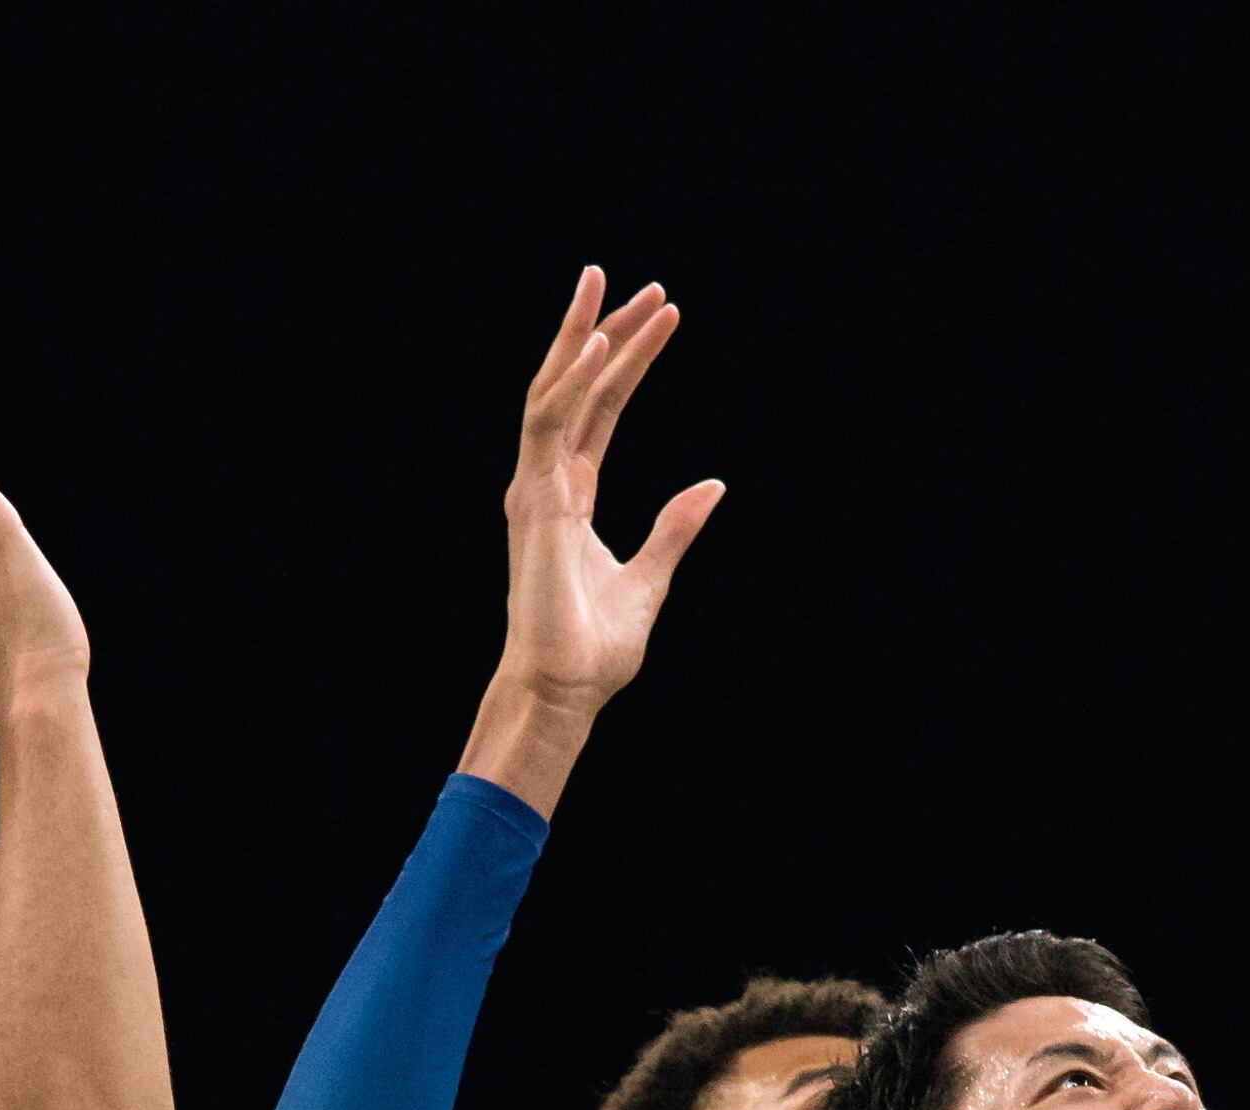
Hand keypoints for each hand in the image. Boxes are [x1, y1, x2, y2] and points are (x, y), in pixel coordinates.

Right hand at [471, 268, 724, 799]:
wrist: (566, 688)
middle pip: (577, 387)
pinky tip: (605, 344)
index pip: (600, 410)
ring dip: (587, 336)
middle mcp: (547, 481)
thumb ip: (675, 527)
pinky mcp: (535, 500)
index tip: (663, 318)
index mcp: (571, 494)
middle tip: (637, 281)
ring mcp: (535, 487)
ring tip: (613, 285)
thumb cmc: (596, 648)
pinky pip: (550, 424)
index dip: (630, 362)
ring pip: (558, 390)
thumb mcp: (650, 578)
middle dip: (604, 329)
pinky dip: (575, 382)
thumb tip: (714, 486)